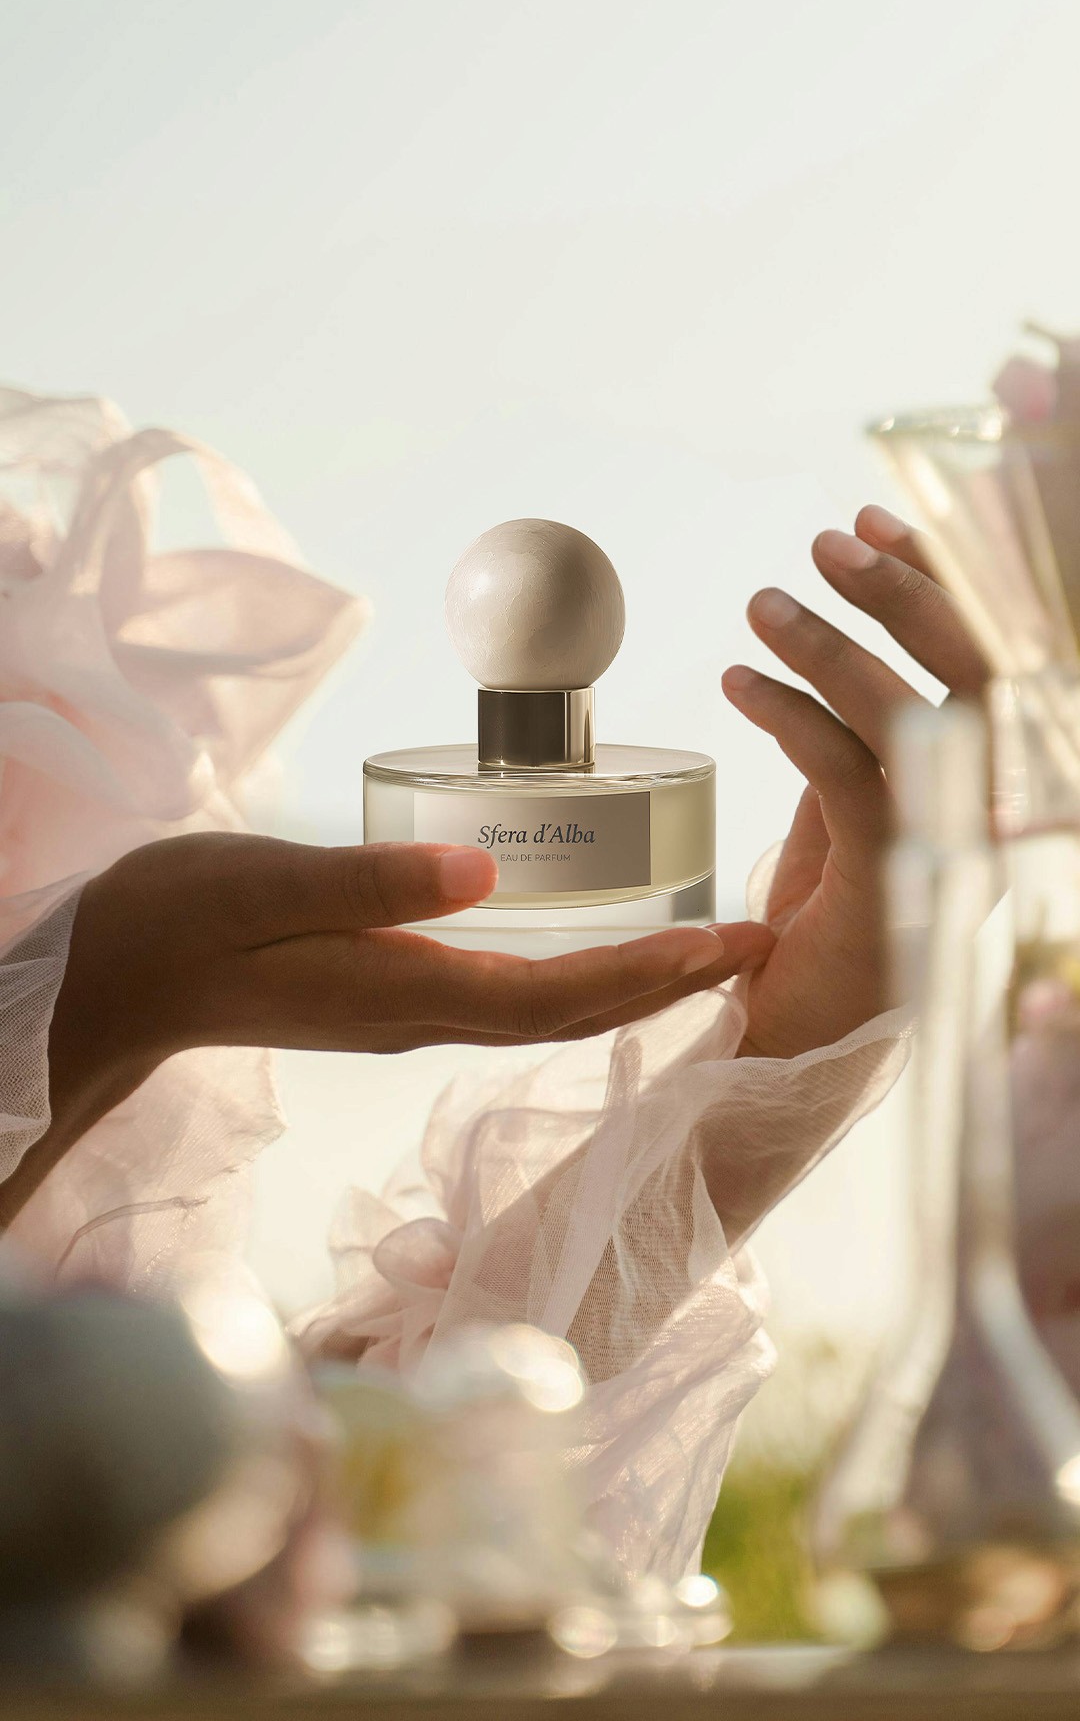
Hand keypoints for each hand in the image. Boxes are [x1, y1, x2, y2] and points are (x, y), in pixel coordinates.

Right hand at [10, 834, 772, 1224]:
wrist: (121, 979)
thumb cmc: (182, 921)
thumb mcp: (268, 883)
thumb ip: (371, 882)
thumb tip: (483, 877)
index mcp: (410, 992)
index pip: (561, 996)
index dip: (654, 976)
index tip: (735, 948)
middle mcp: (427, 1016)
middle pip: (577, 1014)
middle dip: (673, 986)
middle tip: (760, 946)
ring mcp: (413, 1013)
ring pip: (552, 1012)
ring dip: (637, 987)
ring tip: (708, 951)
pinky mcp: (397, 995)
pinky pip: (517, 999)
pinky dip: (581, 981)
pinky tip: (605, 954)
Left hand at [723, 504, 987, 1058]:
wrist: (793, 1048)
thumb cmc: (825, 937)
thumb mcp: (849, 821)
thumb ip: (862, 747)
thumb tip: (835, 652)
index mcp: (990, 791)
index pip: (997, 662)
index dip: (947, 580)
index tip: (879, 520)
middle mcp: (991, 816)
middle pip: (981, 671)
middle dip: (904, 590)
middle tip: (827, 543)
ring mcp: (947, 851)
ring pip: (913, 715)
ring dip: (834, 644)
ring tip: (763, 605)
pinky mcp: (886, 882)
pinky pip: (843, 772)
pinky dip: (789, 714)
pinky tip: (740, 685)